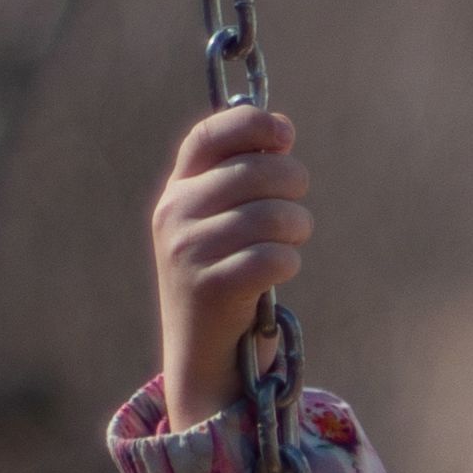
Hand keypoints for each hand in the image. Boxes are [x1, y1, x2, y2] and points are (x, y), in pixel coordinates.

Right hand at [153, 105, 312, 429]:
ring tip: (291, 242)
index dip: (252, 123)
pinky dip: (288, 263)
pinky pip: (275, 257)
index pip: (210, 134)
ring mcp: (189, 250)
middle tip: (296, 210)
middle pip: (256, 170)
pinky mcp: (211, 287)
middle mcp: (175, 214)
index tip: (285, 134)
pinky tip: (279, 271)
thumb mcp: (220, 220)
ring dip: (297, 228)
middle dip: (293, 184)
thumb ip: (241, 176)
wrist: (203, 349)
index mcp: (177, 190)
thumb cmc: (226, 273)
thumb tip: (281, 130)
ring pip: (272, 215)